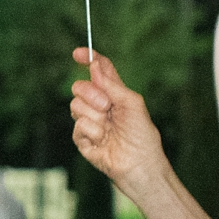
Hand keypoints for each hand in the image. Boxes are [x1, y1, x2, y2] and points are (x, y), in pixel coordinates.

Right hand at [68, 48, 167, 190]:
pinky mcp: (82, 139)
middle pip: (80, 86)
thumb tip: (95, 65)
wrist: (139, 165)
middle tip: (107, 106)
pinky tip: (102, 141)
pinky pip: (78, 125)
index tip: (79, 53)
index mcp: (114, 93)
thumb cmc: (142, 135)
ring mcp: (90, 122)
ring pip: (75, 105)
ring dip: (94, 116)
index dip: (89, 59)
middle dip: (92, 94)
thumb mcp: (132, 103)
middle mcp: (100, 105)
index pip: (98, 71)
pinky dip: (92, 132)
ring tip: (108, 129)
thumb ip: (111, 84)